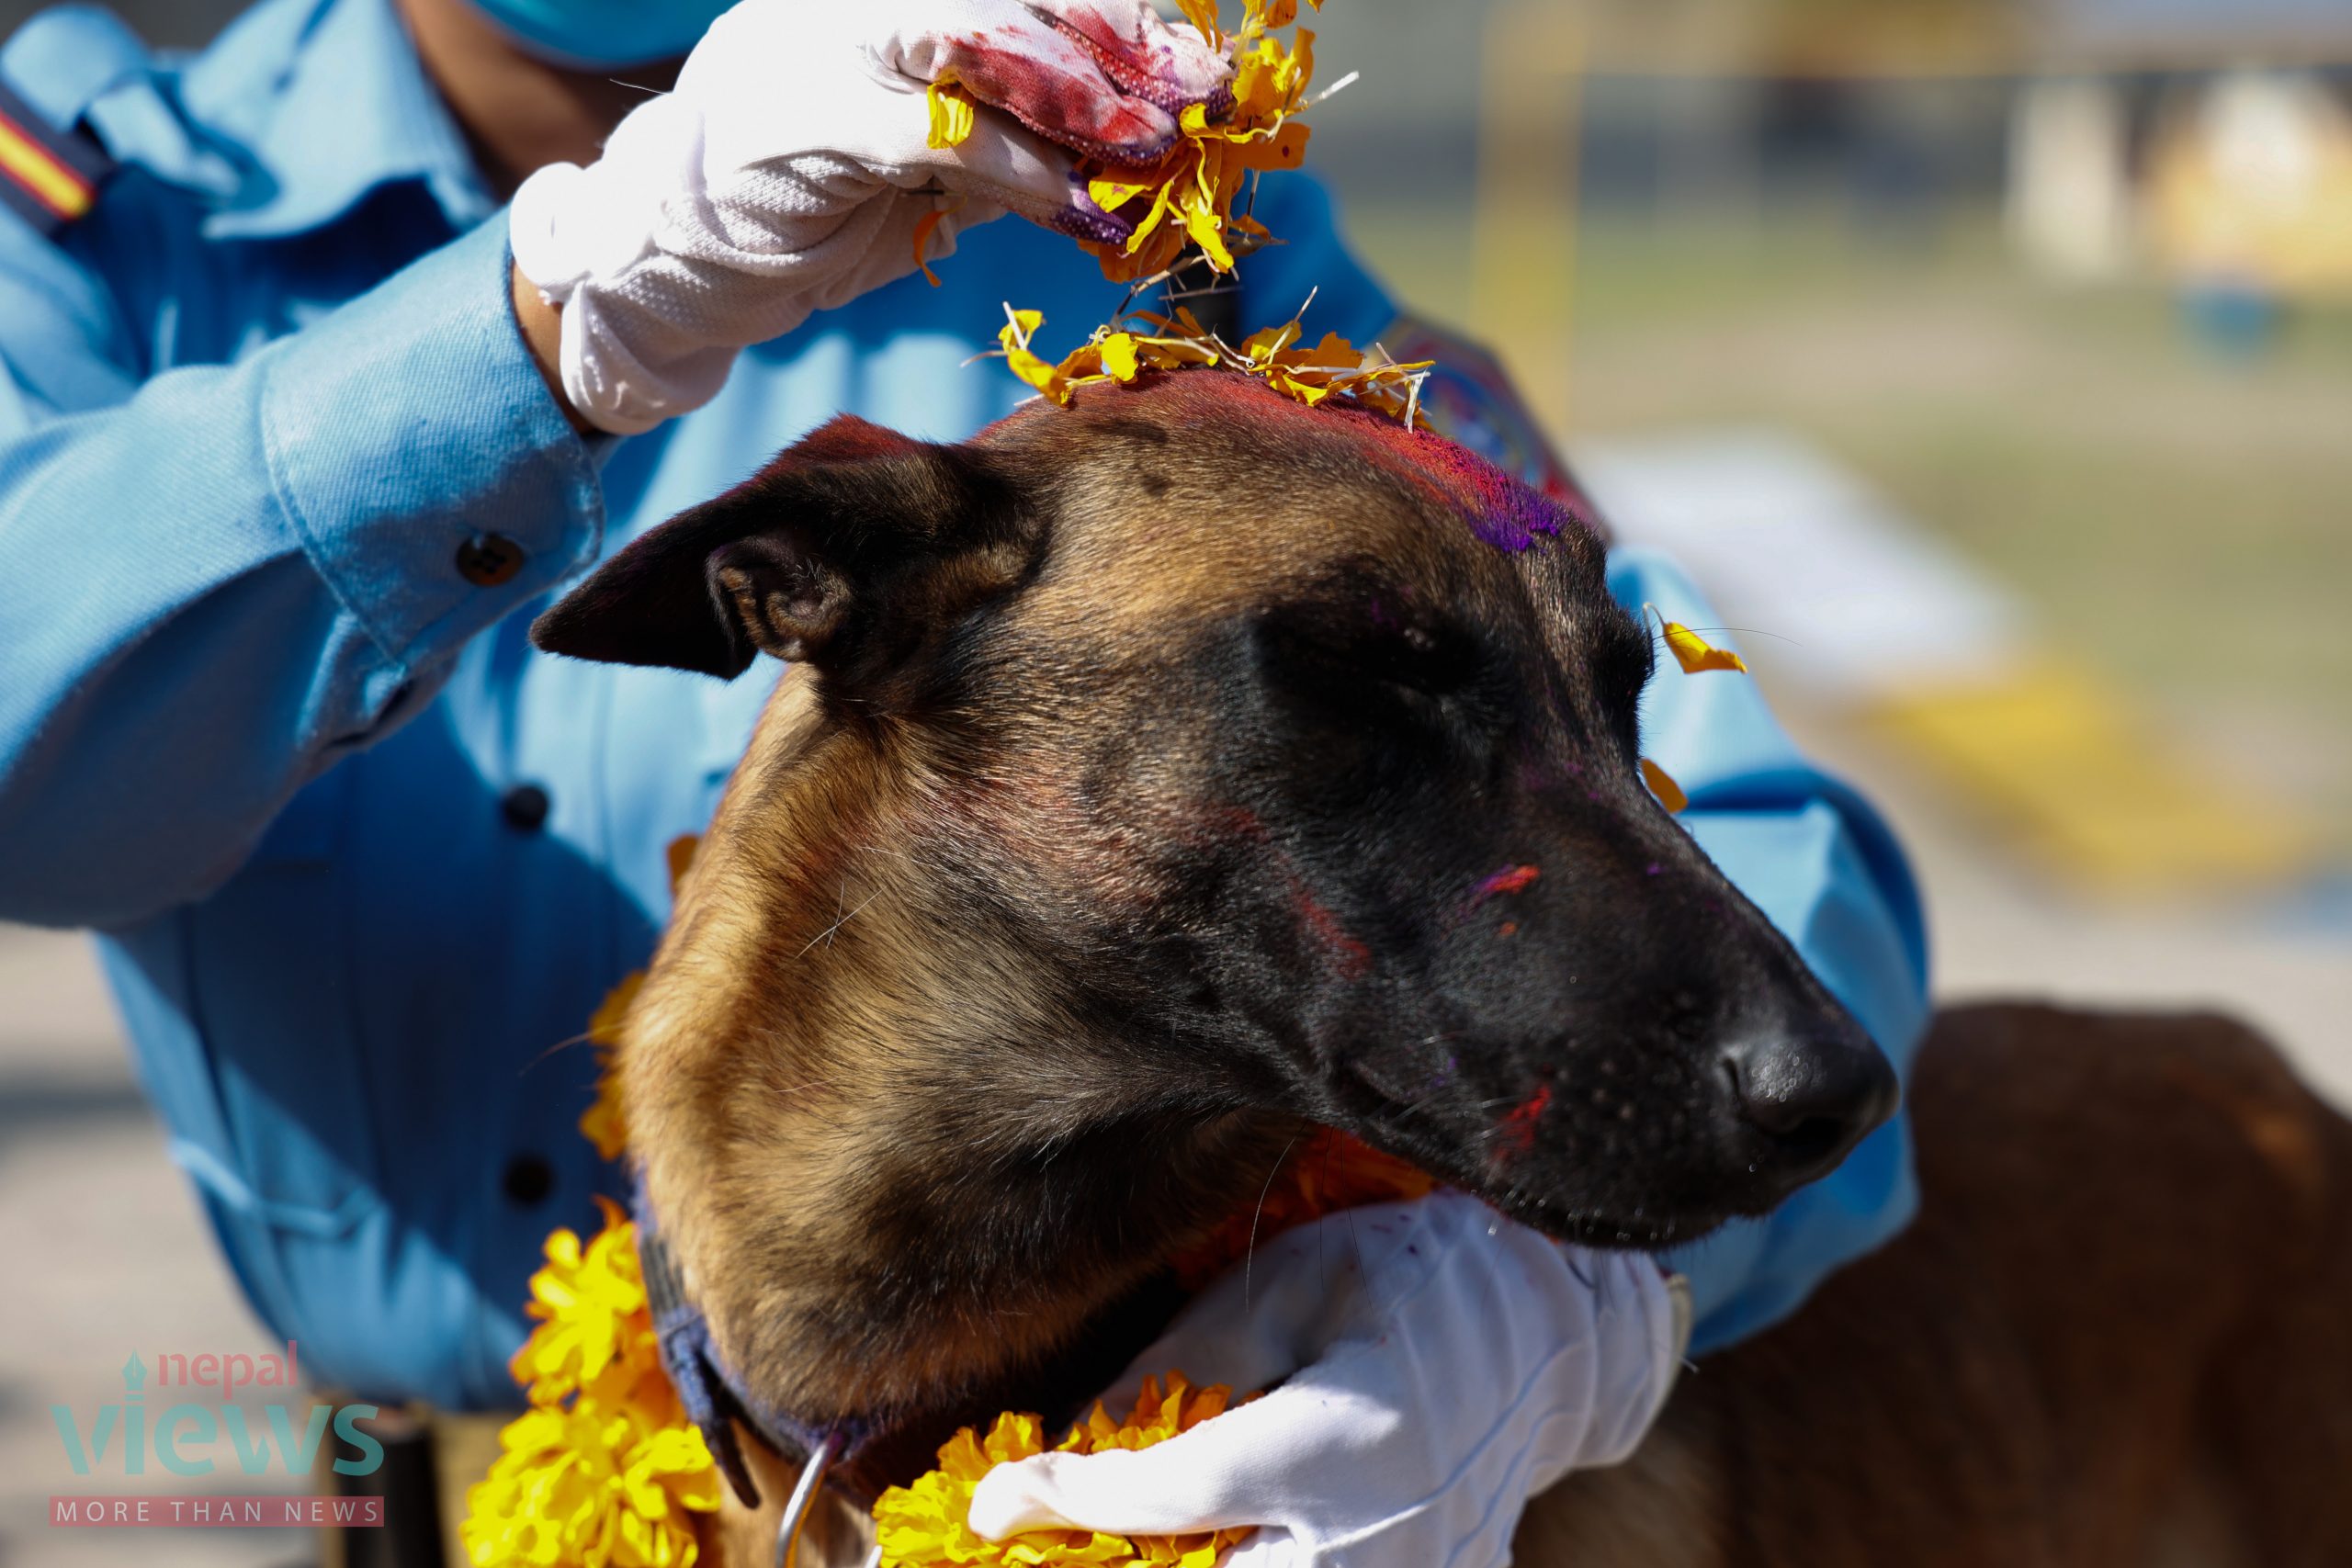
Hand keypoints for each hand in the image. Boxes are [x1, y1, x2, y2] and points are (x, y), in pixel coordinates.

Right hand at [508, 0, 1229, 433]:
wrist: (667, 255)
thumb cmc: (801, 202)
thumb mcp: (925, 157)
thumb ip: (1008, 133)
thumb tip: (1129, 142)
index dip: (1114, 14)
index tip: (1193, 64)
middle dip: (1115, 44)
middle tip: (1193, 105)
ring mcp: (821, 41)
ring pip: (979, 34)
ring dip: (1081, 99)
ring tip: (1149, 151)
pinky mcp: (808, 119)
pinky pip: (941, 135)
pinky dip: (1024, 174)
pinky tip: (1081, 211)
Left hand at [969, 1190, 1689, 1567]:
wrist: (1547, 1333)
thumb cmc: (1407, 1284)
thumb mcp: (1289, 1289)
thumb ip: (1184, 1367)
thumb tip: (1074, 1439)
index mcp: (1350, 1442)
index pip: (1178, 1496)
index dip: (1073, 1501)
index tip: (992, 1505)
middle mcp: (1387, 1543)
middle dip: (1122, 1561)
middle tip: (1050, 1542)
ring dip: (1186, 1561)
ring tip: (1117, 1537)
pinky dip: (1251, 1562)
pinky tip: (1203, 1540)